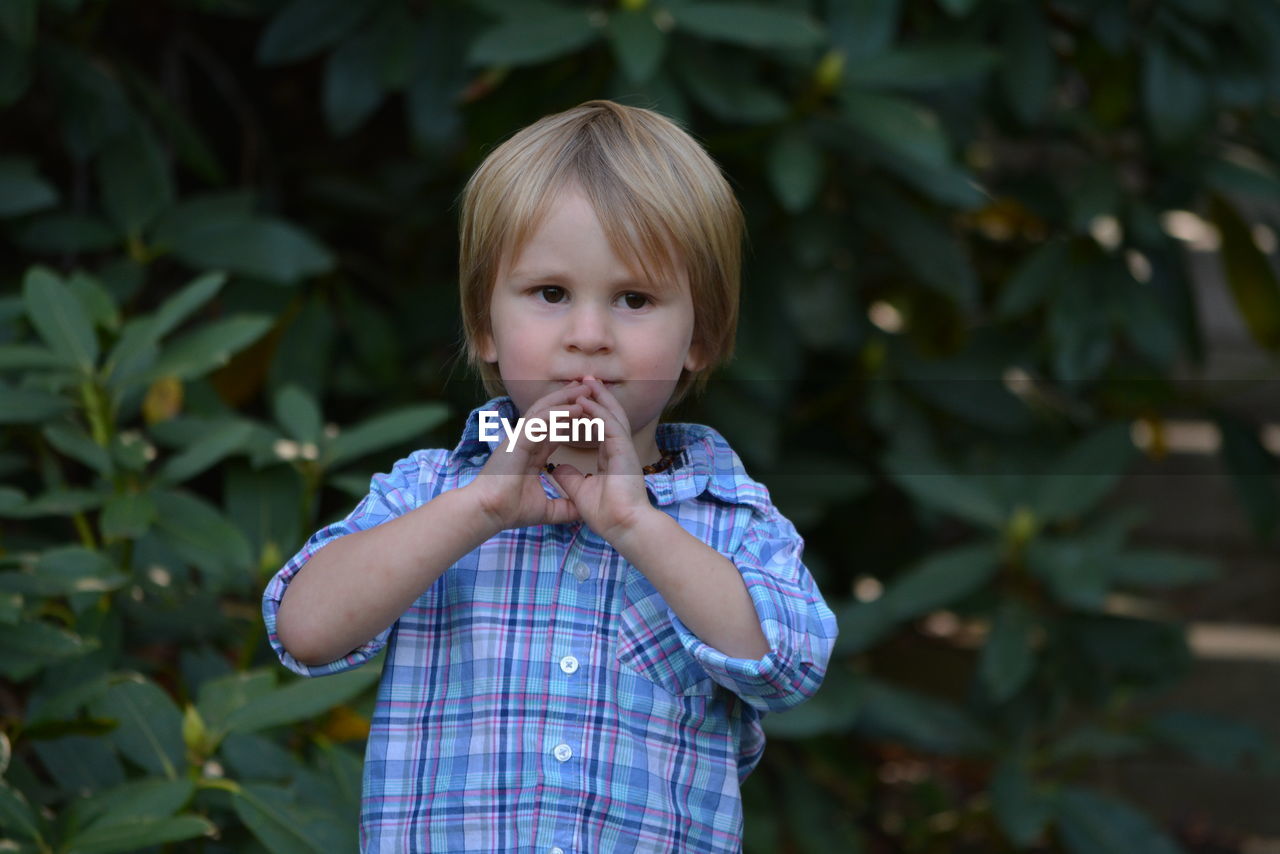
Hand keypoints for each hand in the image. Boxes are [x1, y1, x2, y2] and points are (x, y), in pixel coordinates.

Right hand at [465, 382, 586, 533]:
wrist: (489, 513)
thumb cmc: (511, 510)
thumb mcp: (548, 509)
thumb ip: (566, 507)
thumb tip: (583, 512)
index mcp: (532, 453)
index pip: (556, 430)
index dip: (573, 420)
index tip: (593, 413)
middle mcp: (526, 441)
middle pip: (551, 413)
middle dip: (571, 399)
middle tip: (591, 389)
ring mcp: (520, 437)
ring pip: (545, 409)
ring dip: (566, 398)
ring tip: (586, 388)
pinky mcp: (517, 439)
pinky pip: (540, 420)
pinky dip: (558, 412)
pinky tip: (576, 408)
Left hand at [547, 377, 656, 543]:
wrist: (623, 528)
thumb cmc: (607, 515)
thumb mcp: (580, 492)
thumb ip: (569, 477)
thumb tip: (554, 467)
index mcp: (610, 457)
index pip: (598, 427)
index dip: (588, 412)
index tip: (575, 398)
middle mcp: (619, 450)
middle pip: (608, 415)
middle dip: (596, 396)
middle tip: (584, 378)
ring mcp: (624, 450)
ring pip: (612, 415)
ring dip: (599, 397)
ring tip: (586, 380)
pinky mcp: (624, 453)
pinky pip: (610, 426)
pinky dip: (598, 412)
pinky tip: (585, 401)